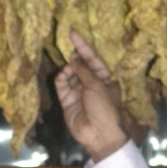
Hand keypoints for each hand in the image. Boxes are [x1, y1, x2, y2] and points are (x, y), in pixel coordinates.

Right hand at [54, 32, 132, 162]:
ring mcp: (78, 92)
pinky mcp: (67, 100)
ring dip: (69, 68)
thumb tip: (74, 59)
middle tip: (68, 43)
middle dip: (75, 55)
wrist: (98, 133)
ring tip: (69, 66)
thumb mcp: (98, 85)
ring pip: (70, 74)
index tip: (73, 33)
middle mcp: (91, 84)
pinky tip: (64, 74)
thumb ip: (84, 71)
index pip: (93, 59)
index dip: (84, 46)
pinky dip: (61, 77)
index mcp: (105, 79)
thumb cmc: (105, 108)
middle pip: (81, 65)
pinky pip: (62, 84)